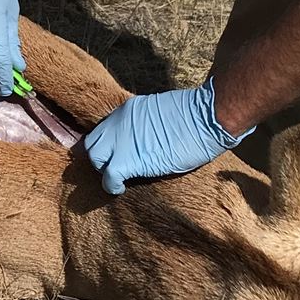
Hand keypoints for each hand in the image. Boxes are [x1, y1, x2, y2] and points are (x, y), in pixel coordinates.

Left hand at [84, 79, 251, 195]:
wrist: (206, 118)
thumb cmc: (196, 116)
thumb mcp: (162, 112)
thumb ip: (146, 123)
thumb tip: (145, 137)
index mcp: (129, 110)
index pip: (104, 129)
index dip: (108, 145)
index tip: (116, 154)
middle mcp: (119, 122)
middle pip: (92, 143)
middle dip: (101, 158)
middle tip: (116, 168)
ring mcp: (121, 141)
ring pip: (95, 158)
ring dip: (105, 171)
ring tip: (120, 178)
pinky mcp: (128, 160)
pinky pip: (108, 177)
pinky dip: (112, 186)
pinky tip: (121, 189)